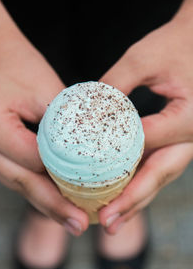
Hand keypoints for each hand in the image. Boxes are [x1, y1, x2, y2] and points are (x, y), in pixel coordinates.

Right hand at [0, 0, 88, 234]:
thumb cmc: (15, 64)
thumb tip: (87, 147)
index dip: (63, 177)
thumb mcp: (41, 86)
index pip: (35, 160)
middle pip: (23, 181)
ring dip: (47, 203)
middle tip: (80, 224)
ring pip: (20, 183)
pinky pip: (19, 174)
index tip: (91, 193)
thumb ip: (62, 118)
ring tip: (72, 219)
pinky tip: (58, 199)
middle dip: (54, 206)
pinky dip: (39, 188)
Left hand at [98, 0, 192, 233]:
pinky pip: (158, 165)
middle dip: (132, 199)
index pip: (148, 141)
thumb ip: (115, 86)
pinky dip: (138, 182)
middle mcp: (192, 134)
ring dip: (135, 199)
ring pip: (160, 175)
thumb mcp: (143, 58)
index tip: (87, 177)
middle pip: (161, 173)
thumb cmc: (176, 45)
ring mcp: (186, 140)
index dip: (117, 160)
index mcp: (190, 115)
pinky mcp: (176, 140)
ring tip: (110, 219)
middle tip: (106, 222)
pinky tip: (119, 195)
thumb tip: (85, 115)